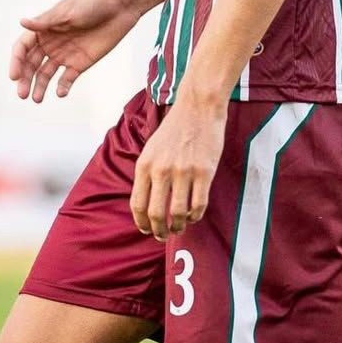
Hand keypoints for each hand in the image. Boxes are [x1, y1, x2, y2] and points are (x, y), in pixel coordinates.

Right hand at [9, 0, 139, 103]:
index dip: (16, 61)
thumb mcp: (67, 11)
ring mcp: (64, 55)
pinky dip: (62, 87)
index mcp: (43, 29)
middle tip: (22, 94)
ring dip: (40, 86)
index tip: (14, 76)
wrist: (119, 8)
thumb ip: (45, 22)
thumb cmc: (92, 4)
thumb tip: (22, 22)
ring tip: (37, 99)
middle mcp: (50, 43)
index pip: (23, 48)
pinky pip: (67, 79)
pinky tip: (60, 93)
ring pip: (46, 74)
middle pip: (31, 64)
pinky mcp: (79, 63)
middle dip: (25, 79)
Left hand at [130, 94, 225, 240]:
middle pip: (156, 214)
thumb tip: (147, 204)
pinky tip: (194, 215)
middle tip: (163, 235)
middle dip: (159, 231)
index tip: (146, 230)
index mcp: (145, 164)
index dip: (141, 223)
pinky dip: (195, 216)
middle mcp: (161, 170)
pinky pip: (199, 205)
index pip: (137, 204)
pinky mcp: (204, 172)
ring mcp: (184, 172)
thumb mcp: (151, 148)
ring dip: (178, 226)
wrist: (198, 107)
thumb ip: (148, 174)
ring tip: (180, 227)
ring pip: (178, 213)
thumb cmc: (175, 128)